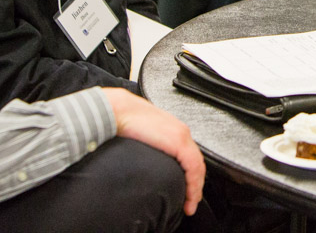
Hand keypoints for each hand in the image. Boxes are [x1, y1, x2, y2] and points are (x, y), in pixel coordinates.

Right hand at [102, 88, 204, 215]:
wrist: (118, 111)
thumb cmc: (125, 120)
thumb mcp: (143, 135)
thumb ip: (151, 144)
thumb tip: (147, 158)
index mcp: (173, 130)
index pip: (189, 155)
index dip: (191, 175)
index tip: (188, 190)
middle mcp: (181, 132)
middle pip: (196, 162)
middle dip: (196, 184)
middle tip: (191, 200)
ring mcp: (181, 136)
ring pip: (197, 166)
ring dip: (196, 188)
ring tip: (190, 203)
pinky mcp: (178, 142)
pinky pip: (193, 167)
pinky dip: (194, 184)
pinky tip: (190, 195)